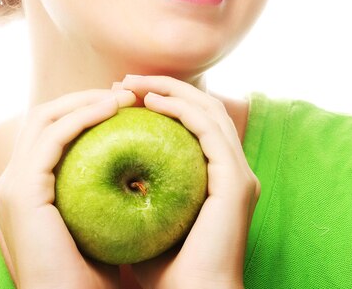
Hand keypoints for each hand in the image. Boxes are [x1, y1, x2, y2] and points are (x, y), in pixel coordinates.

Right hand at [0, 88, 135, 288]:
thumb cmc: (95, 273)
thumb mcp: (101, 220)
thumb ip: (105, 190)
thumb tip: (140, 165)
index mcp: (27, 187)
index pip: (51, 130)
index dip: (85, 110)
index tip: (125, 105)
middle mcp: (13, 182)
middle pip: (44, 116)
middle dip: (85, 97)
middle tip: (126, 94)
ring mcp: (12, 186)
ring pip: (45, 117)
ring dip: (86, 99)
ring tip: (126, 96)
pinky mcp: (21, 192)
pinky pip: (53, 137)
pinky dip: (83, 117)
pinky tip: (114, 110)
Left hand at [115, 75, 259, 288]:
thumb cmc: (166, 271)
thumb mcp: (147, 219)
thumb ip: (140, 191)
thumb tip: (111, 168)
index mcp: (220, 178)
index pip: (196, 124)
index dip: (164, 102)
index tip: (124, 98)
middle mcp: (235, 171)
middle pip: (205, 107)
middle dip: (166, 86)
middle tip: (125, 81)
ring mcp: (239, 174)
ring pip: (209, 109)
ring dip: (171, 89)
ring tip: (131, 83)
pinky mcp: (235, 181)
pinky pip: (207, 129)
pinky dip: (180, 109)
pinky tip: (150, 103)